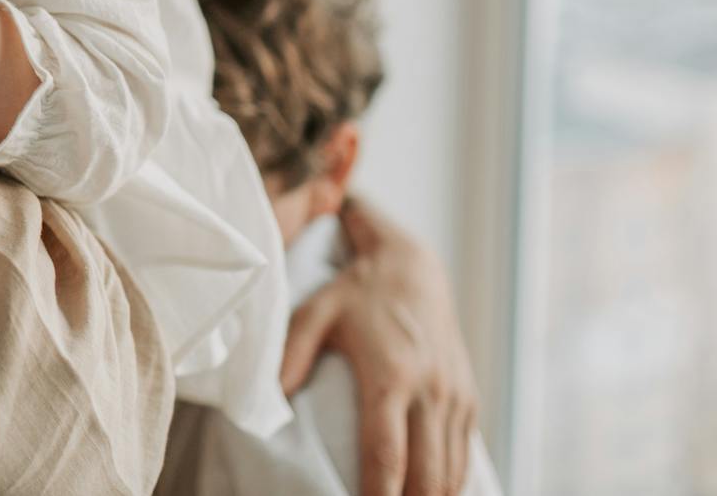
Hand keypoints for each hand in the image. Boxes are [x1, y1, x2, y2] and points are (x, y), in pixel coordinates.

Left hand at [282, 197, 477, 495]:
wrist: (414, 269)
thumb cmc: (357, 293)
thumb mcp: (315, 311)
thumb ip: (291, 352)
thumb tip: (274, 396)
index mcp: (392, 374)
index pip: (387, 451)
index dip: (379, 493)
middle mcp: (431, 390)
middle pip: (427, 474)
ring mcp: (455, 397)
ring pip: (452, 471)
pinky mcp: (469, 399)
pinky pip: (464, 455)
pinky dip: (450, 483)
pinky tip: (432, 494)